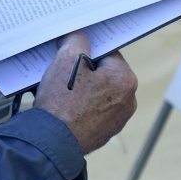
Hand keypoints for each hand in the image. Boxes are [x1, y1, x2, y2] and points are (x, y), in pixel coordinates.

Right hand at [34, 32, 137, 153]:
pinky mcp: (104, 133)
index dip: (85, 51)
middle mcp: (128, 101)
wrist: (52, 143)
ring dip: (80, 88)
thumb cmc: (62, 103)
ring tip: (60, 92)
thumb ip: (77, 39)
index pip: (106, 52)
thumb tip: (78, 36)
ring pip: (96, 91)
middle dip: (82, 71)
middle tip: (62, 74)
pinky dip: (80, 106)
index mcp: (125, 80)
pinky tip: (63, 108)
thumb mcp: (66, 59)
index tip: (70, 55)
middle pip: (102, 72)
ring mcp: (117, 120)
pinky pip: (92, 110)